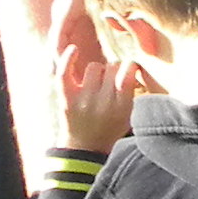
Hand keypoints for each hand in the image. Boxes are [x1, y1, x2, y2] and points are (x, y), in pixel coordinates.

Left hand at [52, 3, 132, 154]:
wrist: (85, 149)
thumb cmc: (110, 130)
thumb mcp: (129, 115)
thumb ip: (132, 92)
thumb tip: (133, 65)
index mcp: (122, 106)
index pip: (127, 72)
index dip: (129, 66)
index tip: (128, 69)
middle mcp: (103, 102)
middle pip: (111, 67)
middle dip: (113, 72)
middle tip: (110, 83)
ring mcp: (83, 100)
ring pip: (93, 67)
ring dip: (96, 72)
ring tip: (96, 84)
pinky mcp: (67, 99)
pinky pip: (65, 73)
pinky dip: (68, 59)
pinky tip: (74, 49)